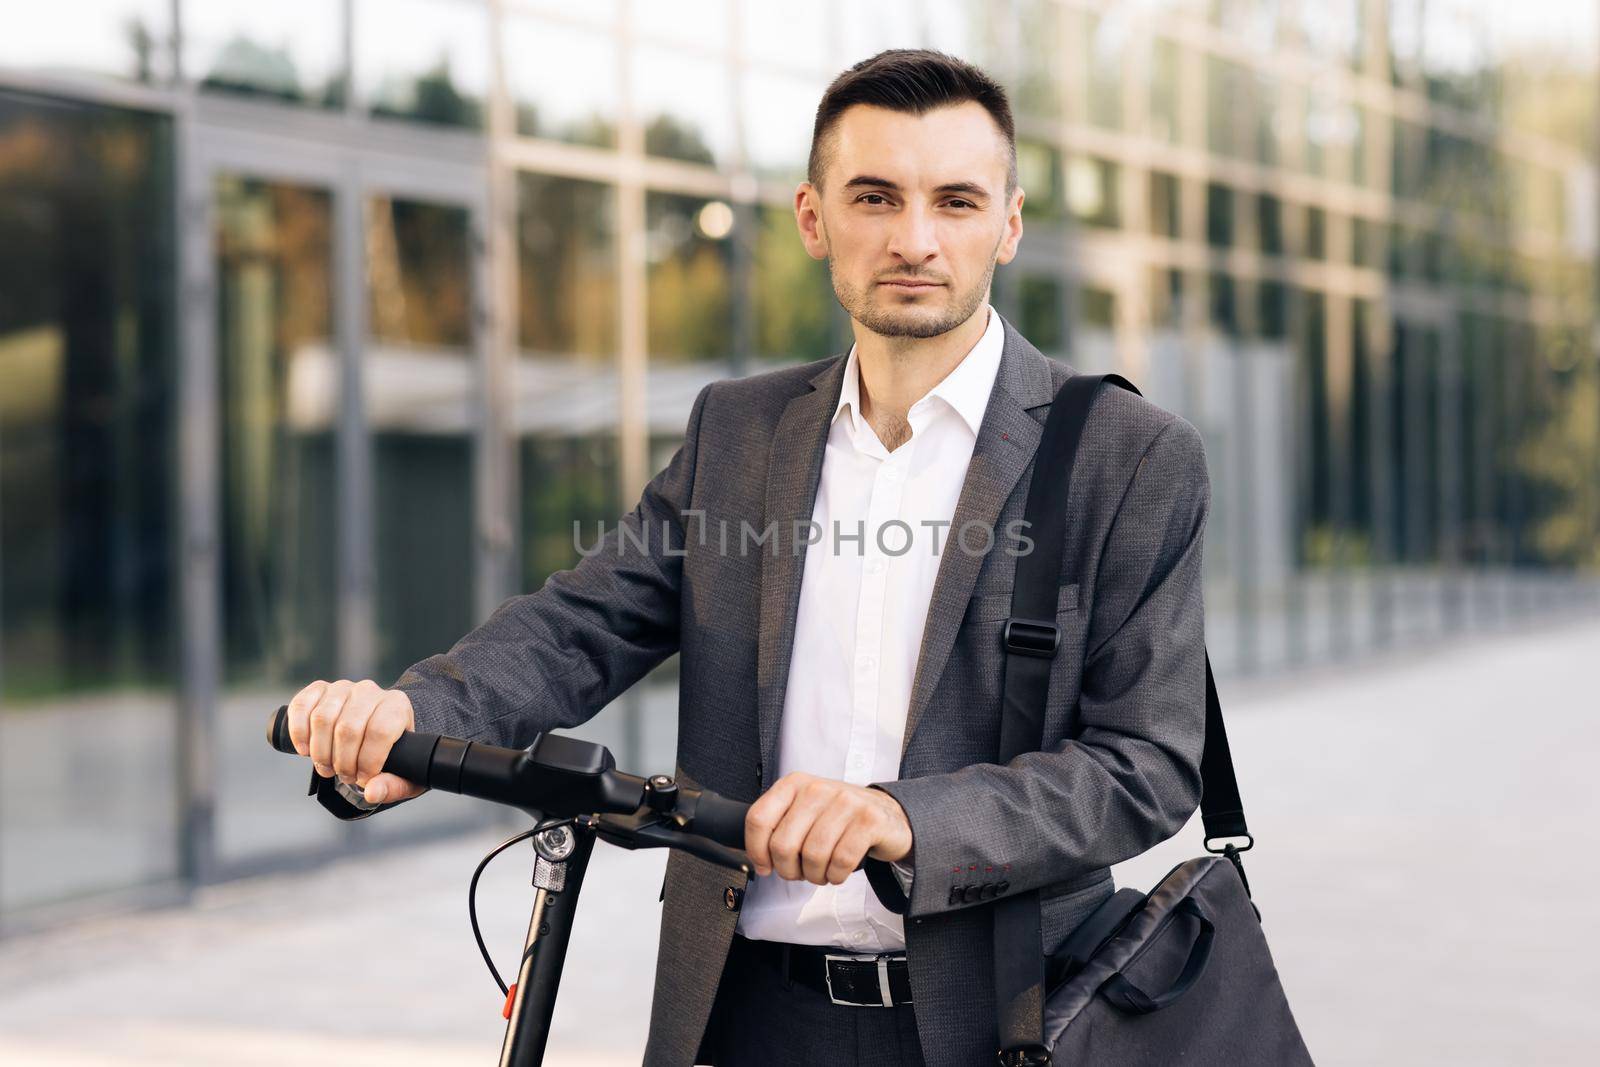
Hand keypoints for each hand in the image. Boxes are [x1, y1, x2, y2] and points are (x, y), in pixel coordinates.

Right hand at [285, 679, 427, 804]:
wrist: (376, 730)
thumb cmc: (392, 752)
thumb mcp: (404, 773)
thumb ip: (394, 786)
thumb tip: (372, 792)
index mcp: (396, 706)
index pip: (380, 731)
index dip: (368, 761)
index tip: (364, 779)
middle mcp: (369, 691)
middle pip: (348, 728)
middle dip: (342, 761)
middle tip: (344, 776)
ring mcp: (342, 688)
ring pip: (322, 718)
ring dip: (320, 752)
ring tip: (326, 768)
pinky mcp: (319, 690)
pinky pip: (301, 705)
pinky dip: (298, 732)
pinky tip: (305, 750)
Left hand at [744, 772, 913, 885]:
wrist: (887, 814)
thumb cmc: (839, 819)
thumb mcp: (804, 813)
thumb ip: (777, 830)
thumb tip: (759, 863)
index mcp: (794, 784)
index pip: (758, 819)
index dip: (756, 851)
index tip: (765, 866)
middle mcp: (817, 788)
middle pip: (783, 844)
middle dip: (788, 871)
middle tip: (800, 873)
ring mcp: (845, 801)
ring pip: (813, 856)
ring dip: (815, 876)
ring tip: (822, 872)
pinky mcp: (869, 819)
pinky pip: (841, 861)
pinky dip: (836, 876)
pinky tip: (839, 872)